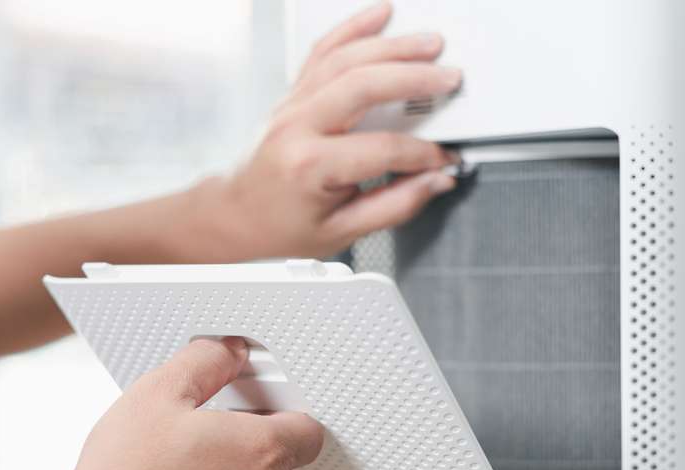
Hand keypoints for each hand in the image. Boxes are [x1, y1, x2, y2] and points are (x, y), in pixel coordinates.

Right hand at [41, 337, 324, 469]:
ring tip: (178, 468)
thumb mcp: (159, 392)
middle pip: (280, 461)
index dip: (280, 412)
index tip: (249, 406)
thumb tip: (229, 352)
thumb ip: (206, 361)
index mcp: (263, 450)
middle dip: (247, 443)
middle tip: (199, 433)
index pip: (308, 428)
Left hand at [213, 2, 461, 259]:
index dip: (422, 154)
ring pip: (343, 60)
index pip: (381, 149)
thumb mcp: (340, 233)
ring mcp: (291, 105)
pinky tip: (378, 15)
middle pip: (361, 87)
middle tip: (448, 79)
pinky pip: (321, 52)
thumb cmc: (280, 226)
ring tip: (428, 44)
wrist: (236, 214)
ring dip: (391, 47)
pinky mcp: (291, 95)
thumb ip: (394, 206)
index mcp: (310, 167)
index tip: (442, 159)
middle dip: (412, 78)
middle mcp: (297, 128)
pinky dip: (352, 28)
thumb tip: (435, 181)